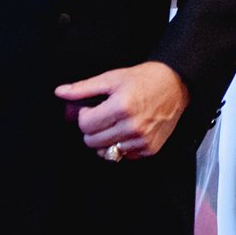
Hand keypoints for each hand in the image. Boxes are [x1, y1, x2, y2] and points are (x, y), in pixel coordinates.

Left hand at [55, 62, 189, 161]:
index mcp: (121, 106)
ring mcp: (142, 140)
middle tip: (104, 115)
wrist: (176, 85)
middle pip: (92, 141)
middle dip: (93, 128)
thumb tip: (59, 92)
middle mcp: (132, 126)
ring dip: (105, 139)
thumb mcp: (112, 78)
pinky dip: (120, 146)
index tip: (94, 107)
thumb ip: (84, 88)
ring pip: (105, 152)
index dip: (85, 115)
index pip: (85, 125)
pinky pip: (122, 156)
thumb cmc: (144, 79)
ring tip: (116, 123)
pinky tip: (128, 130)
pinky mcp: (149, 149)